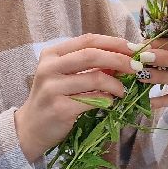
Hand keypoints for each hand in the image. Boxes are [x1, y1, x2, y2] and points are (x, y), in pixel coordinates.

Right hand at [15, 34, 139, 160]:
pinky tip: (111, 102)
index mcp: (52, 54)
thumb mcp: (65, 75)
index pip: (87, 40)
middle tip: (136, 67)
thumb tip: (123, 57)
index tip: (132, 48)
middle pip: (92, 55)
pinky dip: (107, 100)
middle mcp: (49, 68)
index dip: (113, 42)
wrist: (31, 128)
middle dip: (119, 59)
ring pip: (95, 78)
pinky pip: (93, 100)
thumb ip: (88, 65)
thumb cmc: (52, 98)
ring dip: (116, 84)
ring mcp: (53, 88)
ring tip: (123, 91)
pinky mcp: (60, 108)